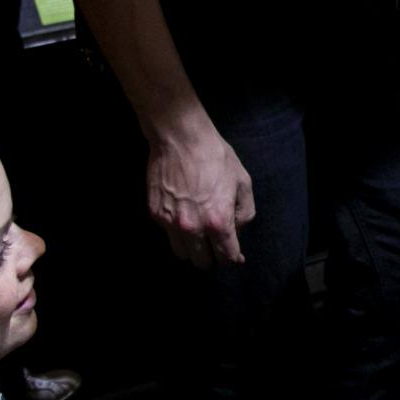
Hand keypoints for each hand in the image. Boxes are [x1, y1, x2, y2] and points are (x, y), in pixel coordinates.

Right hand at [145, 120, 255, 267]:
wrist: (180, 138)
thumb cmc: (216, 157)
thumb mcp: (243, 182)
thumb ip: (244, 213)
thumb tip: (236, 231)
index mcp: (218, 221)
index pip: (226, 257)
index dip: (233, 259)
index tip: (234, 256)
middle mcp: (192, 228)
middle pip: (202, 262)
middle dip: (211, 256)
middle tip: (215, 244)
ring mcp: (170, 222)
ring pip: (181, 253)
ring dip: (191, 249)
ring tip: (197, 234)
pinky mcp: (155, 213)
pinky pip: (167, 234)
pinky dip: (176, 231)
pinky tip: (183, 213)